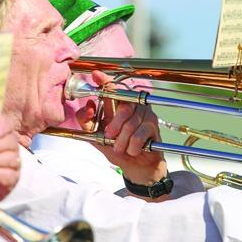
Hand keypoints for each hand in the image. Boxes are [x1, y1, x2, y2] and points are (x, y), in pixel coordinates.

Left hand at [77, 71, 166, 185]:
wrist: (136, 166)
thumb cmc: (118, 148)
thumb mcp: (96, 136)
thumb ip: (87, 122)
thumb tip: (88, 107)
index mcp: (118, 104)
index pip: (112, 88)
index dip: (105, 80)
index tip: (96, 75)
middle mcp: (133, 105)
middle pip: (124, 107)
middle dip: (114, 125)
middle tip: (109, 136)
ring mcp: (145, 114)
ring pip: (130, 124)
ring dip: (122, 141)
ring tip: (121, 147)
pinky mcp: (153, 126)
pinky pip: (139, 135)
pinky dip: (131, 146)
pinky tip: (132, 150)